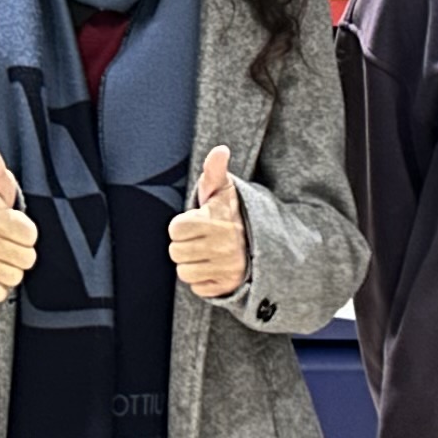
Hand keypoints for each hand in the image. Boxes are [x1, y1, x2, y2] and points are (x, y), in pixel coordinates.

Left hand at [168, 146, 247, 299]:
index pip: (175, 229)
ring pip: (184, 272)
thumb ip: (215, 170)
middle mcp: (222, 246)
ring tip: (205, 252)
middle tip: (200, 238)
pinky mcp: (227, 286)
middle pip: (175, 252)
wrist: (263, 242)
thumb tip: (220, 150)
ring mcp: (226, 268)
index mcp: (215, 221)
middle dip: (184, 244)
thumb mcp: (224, 189)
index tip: (195, 222)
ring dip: (191, 263)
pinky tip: (213, 266)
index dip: (181, 225)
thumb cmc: (234, 212)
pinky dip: (203, 279)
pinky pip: (198, 287)